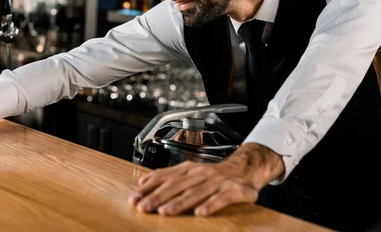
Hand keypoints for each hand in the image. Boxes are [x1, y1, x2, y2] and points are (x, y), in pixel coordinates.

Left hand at [129, 143, 283, 216]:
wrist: (245, 168)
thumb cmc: (214, 174)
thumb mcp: (190, 171)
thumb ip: (168, 176)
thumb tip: (143, 182)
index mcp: (188, 169)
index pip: (165, 177)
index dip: (149, 188)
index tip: (135, 198)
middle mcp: (200, 173)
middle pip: (176, 185)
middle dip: (158, 197)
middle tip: (144, 207)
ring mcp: (217, 181)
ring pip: (195, 192)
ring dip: (179, 202)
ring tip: (165, 211)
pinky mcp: (233, 190)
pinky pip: (220, 198)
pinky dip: (210, 204)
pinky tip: (200, 213)